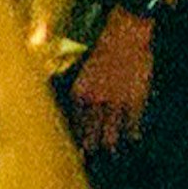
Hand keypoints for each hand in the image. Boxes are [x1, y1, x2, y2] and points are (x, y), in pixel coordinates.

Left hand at [70, 0, 157, 151]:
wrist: (127, 33)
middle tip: (89, 156)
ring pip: (111, 132)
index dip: (75, 136)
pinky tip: (134, 137)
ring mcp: (116, 102)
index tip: (75, 148)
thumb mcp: (82, 62)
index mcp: (79, 91)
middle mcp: (95, 101)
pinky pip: (133, 122)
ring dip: (111, 143)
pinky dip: (133, 132)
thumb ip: (72, 76)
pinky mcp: (134, 100)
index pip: (74, 122)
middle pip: (90, 132)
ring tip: (112, 152)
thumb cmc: (104, 43)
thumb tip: (53, 69)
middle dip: (90, 145)